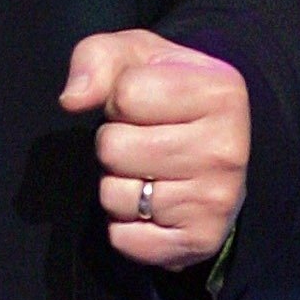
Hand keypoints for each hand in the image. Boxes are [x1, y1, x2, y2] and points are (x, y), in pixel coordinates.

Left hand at [59, 32, 248, 271]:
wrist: (214, 152)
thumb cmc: (166, 97)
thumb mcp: (136, 58)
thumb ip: (97, 59)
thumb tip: (72, 100)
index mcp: (221, 92)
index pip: (125, 95)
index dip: (118, 100)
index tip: (145, 106)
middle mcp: (227, 149)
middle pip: (113, 148)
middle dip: (115, 143)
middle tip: (145, 141)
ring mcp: (216, 201)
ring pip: (114, 195)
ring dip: (118, 184)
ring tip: (149, 172)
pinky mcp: (200, 241)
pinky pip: (123, 238)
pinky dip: (125, 227)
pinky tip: (152, 206)